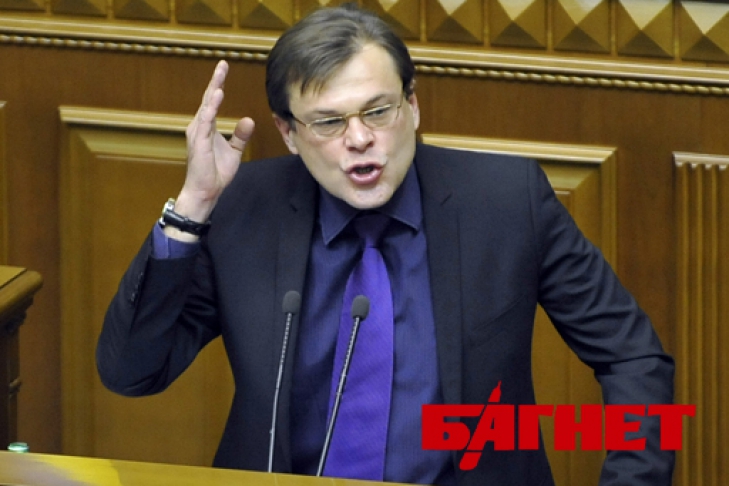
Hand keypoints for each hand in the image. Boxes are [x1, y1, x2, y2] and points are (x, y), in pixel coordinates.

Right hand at [177, 60, 254, 222]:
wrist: (206, 191)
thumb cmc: (215, 173)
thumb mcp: (234, 151)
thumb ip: (240, 135)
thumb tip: (249, 119)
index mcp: (207, 127)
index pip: (213, 102)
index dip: (218, 85)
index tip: (224, 69)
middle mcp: (200, 126)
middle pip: (208, 99)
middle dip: (216, 81)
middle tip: (223, 64)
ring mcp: (198, 133)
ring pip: (206, 106)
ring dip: (213, 89)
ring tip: (220, 74)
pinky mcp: (199, 141)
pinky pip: (206, 120)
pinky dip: (211, 107)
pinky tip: (217, 94)